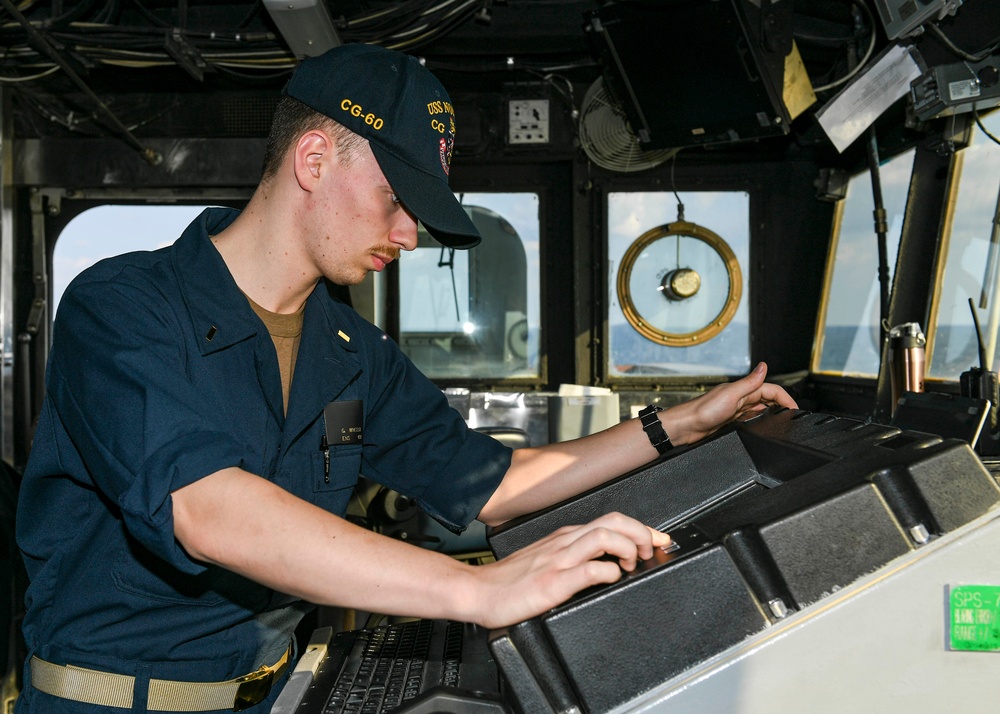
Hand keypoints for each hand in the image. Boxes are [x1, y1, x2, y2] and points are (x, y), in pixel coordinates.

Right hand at [468, 512, 670, 628]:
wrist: (478, 591)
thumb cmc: (508, 581)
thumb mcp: (546, 560)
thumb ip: (573, 558)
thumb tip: (605, 563)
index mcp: (565, 537)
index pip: (611, 521)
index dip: (641, 528)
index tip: (658, 539)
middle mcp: (564, 542)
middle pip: (614, 521)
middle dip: (643, 532)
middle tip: (654, 550)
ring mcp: (558, 560)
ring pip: (605, 536)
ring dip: (630, 547)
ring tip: (635, 563)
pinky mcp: (552, 582)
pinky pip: (589, 569)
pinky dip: (609, 571)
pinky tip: (612, 578)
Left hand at [665, 362, 796, 445]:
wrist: (686, 427)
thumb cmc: (703, 411)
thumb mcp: (730, 395)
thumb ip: (749, 382)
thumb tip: (764, 366)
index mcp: (742, 389)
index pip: (771, 390)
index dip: (785, 398)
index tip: (795, 408)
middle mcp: (741, 398)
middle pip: (768, 399)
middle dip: (782, 405)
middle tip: (793, 416)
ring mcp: (736, 410)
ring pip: (761, 409)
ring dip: (772, 412)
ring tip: (783, 420)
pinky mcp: (731, 421)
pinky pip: (751, 418)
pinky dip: (760, 421)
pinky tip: (762, 426)